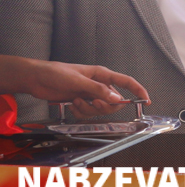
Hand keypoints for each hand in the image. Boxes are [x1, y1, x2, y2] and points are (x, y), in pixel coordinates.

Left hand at [0, 56, 149, 118]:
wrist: (36, 79)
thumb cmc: (55, 73)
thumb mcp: (78, 81)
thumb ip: (98, 90)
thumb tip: (116, 99)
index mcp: (102, 75)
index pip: (126, 82)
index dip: (138, 91)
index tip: (146, 101)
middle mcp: (99, 85)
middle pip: (114, 101)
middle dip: (105, 106)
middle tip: (93, 103)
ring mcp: (90, 94)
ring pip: (100, 109)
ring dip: (89, 109)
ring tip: (76, 101)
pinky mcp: (81, 102)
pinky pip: (88, 113)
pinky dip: (80, 112)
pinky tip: (72, 105)